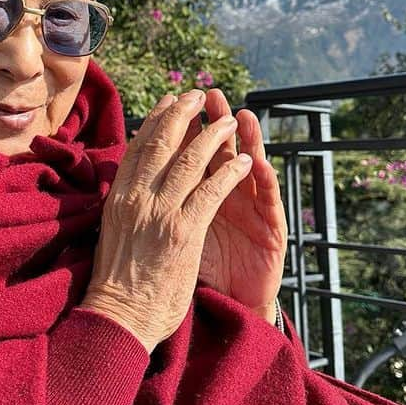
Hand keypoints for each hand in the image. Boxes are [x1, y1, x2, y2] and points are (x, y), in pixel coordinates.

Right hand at [83, 90, 253, 353]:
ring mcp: (159, 212)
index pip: (138, 146)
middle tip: (199, 95)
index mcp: (119, 196)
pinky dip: (230, 173)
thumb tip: (130, 181)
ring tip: (229, 120)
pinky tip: (244, 162)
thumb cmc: (116, 281)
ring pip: (190, 160)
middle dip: (184, 114)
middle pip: (162, 142)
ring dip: (213, 136)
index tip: (169, 101)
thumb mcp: (112, 230)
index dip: (156, 119)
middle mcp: (136, 197)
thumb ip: (125, 203)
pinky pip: (212, 192)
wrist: (118, 317)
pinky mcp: (183, 232)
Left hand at [180, 89, 286, 322]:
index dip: (185, 129)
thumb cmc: (189, 277)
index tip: (171, 100)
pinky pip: (269, 202)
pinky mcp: (272, 234)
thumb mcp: (171, 234)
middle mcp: (230, 199)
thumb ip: (165, 202)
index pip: (193, 155)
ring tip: (241, 115)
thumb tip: (133, 172)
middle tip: (208, 94)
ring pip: (253, 168)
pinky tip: (259, 161)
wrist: (224, 311)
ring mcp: (253, 214)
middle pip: (222, 153)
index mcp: (201, 198)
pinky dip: (265, 180)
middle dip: (214, 122)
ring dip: (248, 140)